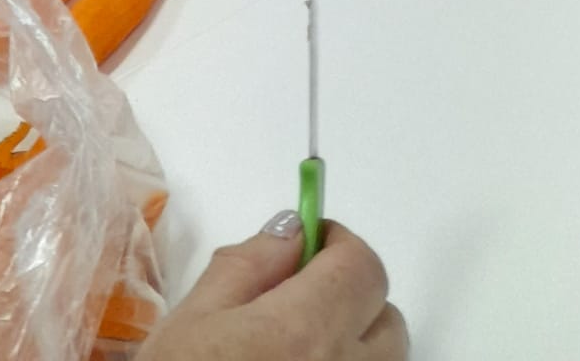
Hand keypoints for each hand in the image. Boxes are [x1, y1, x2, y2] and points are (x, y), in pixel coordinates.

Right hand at [145, 214, 405, 360]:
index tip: (310, 244)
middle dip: (351, 297)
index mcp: (305, 331)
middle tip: (299, 300)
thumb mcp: (194, 318)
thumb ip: (250, 264)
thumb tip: (292, 230)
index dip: (337, 245)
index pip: (362, 266)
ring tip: (296, 354)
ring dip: (353, 346)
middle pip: (386, 319)